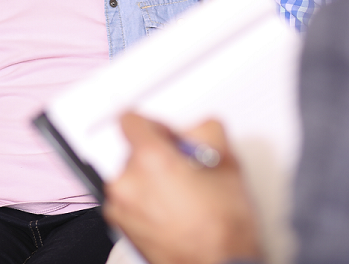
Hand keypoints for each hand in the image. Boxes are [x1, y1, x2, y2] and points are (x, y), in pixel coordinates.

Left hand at [104, 113, 262, 263]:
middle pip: (134, 151)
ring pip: (132, 177)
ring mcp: (121, 208)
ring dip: (150, 180)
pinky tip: (173, 211)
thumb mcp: (227, 163)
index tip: (163, 132)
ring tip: (181, 195)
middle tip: (185, 168)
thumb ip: (206, 133)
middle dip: (158, 156)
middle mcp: (128, 183)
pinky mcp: (122, 228)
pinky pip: (130, 201)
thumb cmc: (223, 229)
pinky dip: (146, 201)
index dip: (153, 124)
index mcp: (151, 160)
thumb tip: (197, 130)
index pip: (131, 120)